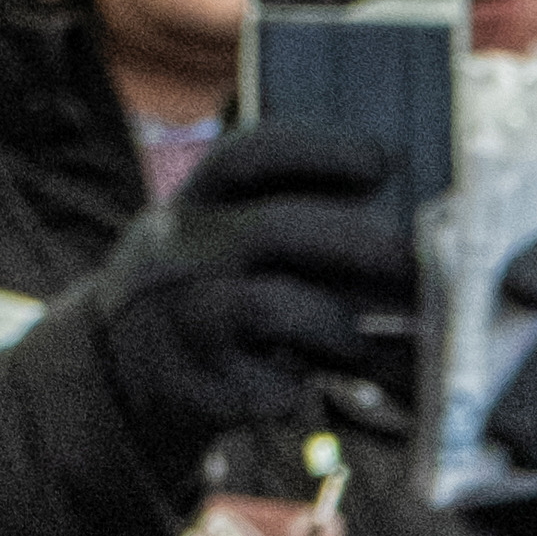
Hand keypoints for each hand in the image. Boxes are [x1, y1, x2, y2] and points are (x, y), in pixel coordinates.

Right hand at [80, 124, 422, 499]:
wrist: (121, 376)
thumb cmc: (199, 293)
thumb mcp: (208, 236)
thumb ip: (274, 218)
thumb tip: (394, 216)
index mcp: (192, 201)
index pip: (250, 154)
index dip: (320, 149)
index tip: (384, 159)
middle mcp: (184, 249)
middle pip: (277, 229)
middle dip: (360, 244)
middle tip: (415, 265)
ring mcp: (188, 317)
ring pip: (279, 308)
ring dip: (343, 328)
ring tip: (372, 345)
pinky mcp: (204, 385)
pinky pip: (277, 384)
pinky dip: (310, 386)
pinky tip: (320, 386)